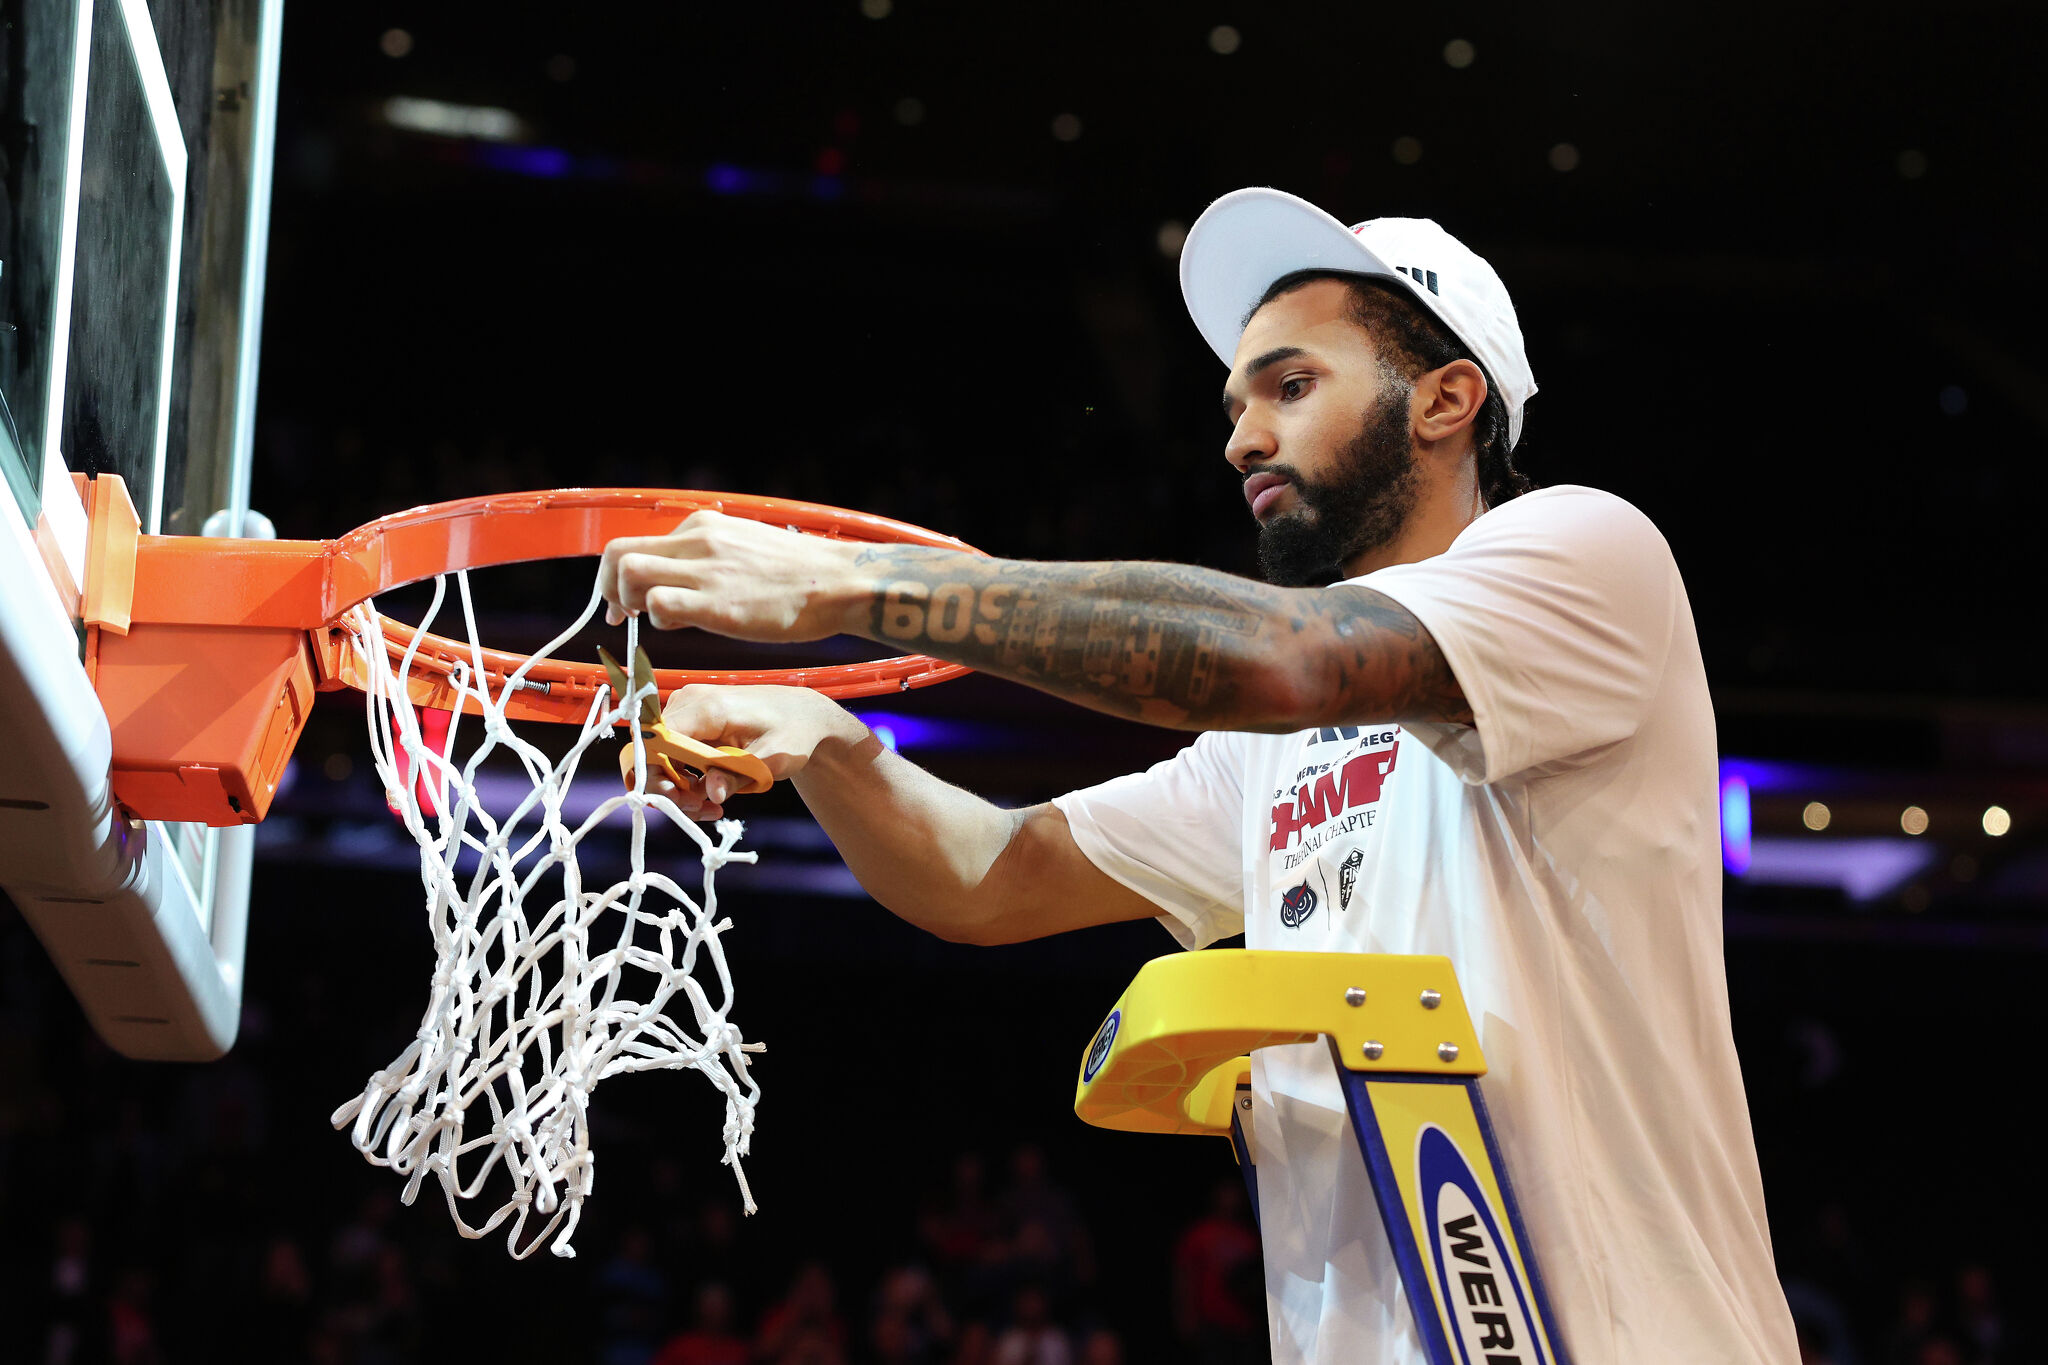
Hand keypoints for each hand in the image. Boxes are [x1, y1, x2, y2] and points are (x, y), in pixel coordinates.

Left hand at [597, 510, 864, 639]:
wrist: (839, 581)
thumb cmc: (800, 574)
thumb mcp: (746, 547)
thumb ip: (709, 558)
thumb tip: (681, 583)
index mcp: (703, 526)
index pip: (637, 542)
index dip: (617, 575)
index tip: (623, 601)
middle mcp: (697, 540)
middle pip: (617, 553)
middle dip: (607, 587)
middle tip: (620, 615)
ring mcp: (705, 570)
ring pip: (629, 573)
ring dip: (627, 601)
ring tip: (651, 621)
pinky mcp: (716, 603)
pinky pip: (659, 604)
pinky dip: (657, 619)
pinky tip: (681, 627)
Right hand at [644, 684, 874, 820]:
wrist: (802, 714)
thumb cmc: (792, 732)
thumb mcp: (772, 760)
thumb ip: (739, 775)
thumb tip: (711, 793)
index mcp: (708, 707)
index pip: (656, 739)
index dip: (657, 775)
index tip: (681, 801)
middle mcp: (688, 703)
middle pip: (651, 751)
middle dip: (667, 788)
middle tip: (698, 809)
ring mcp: (686, 710)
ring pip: (658, 757)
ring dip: (678, 789)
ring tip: (711, 806)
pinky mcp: (689, 722)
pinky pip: (672, 755)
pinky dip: (685, 779)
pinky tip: (711, 794)